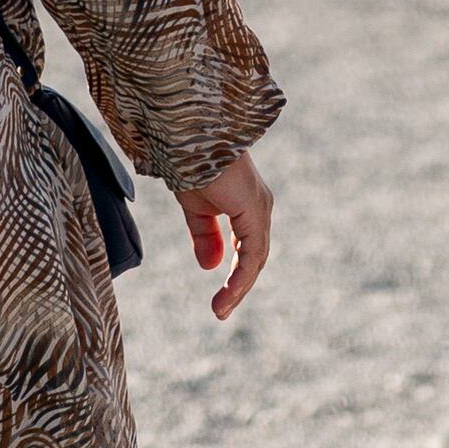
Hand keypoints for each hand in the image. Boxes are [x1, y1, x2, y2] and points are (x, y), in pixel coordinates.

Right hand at [177, 152, 273, 321]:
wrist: (189, 136)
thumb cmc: (191, 163)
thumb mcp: (195, 207)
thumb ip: (205, 234)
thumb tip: (211, 266)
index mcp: (247, 206)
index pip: (247, 249)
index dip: (235, 276)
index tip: (219, 301)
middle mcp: (258, 208)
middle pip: (254, 257)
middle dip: (238, 287)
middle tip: (220, 311)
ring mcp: (259, 209)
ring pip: (255, 259)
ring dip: (238, 288)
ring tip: (220, 310)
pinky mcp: (255, 210)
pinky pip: (252, 253)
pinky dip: (241, 276)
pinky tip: (228, 293)